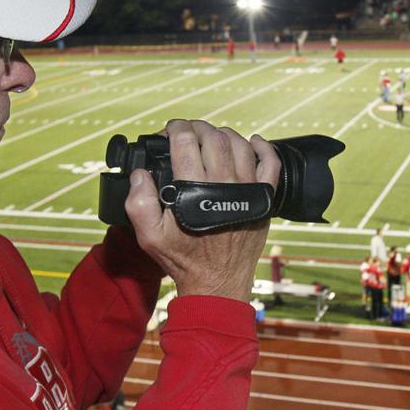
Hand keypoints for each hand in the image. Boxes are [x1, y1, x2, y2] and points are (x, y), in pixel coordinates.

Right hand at [125, 119, 279, 300]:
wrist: (217, 282)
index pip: (186, 142)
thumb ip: (138, 203)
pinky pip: (271, 164)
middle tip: (187, 131)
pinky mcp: (263, 199)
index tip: (169, 130)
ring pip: (240, 144)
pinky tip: (251, 142)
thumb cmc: (184, 259)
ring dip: (223, 134)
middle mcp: (224, 186)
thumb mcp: (149, 236)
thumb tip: (140, 174)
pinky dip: (263, 147)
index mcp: (195, 191)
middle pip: (214, 138)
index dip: (176, 128)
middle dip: (197, 127)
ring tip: (210, 138)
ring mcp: (248, 190)